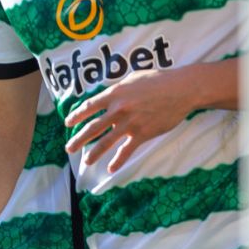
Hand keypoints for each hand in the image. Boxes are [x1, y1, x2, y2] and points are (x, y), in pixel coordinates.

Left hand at [64, 67, 197, 173]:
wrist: (180, 90)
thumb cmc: (157, 80)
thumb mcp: (132, 79)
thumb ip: (118, 90)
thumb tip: (107, 97)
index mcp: (114, 93)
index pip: (89, 106)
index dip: (76, 115)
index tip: (68, 123)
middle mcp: (118, 109)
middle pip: (93, 127)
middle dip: (79, 139)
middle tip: (68, 148)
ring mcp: (130, 123)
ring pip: (106, 141)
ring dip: (94, 153)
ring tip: (85, 161)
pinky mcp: (143, 133)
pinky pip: (126, 150)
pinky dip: (118, 161)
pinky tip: (110, 169)